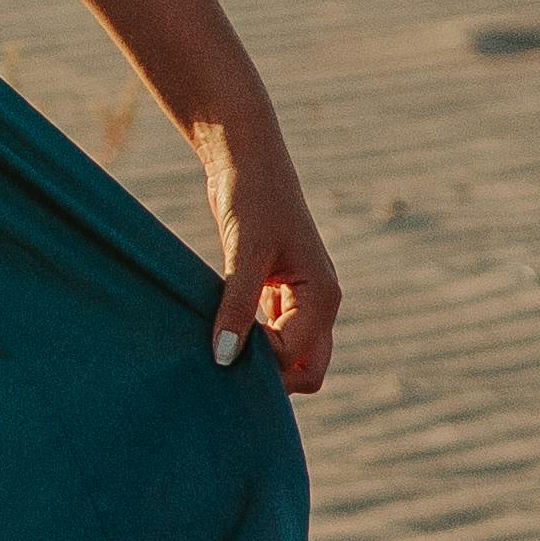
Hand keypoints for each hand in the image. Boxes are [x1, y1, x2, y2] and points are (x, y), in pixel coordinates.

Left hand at [197, 117, 337, 395]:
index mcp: (322, 296)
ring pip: (291, 355)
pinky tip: (219, 337)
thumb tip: (225, 357)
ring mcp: (299, 299)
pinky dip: (252, 343)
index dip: (260, 364)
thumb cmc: (252, 198)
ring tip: (217, 356)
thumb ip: (237, 306)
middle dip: (274, 380)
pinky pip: (273, 334)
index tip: (220, 349)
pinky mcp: (276, 291)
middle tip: (225, 370)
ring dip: (261, 363)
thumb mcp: (243, 251)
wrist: (246, 160)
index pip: (297, 357)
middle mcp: (318, 303)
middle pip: (308, 369)